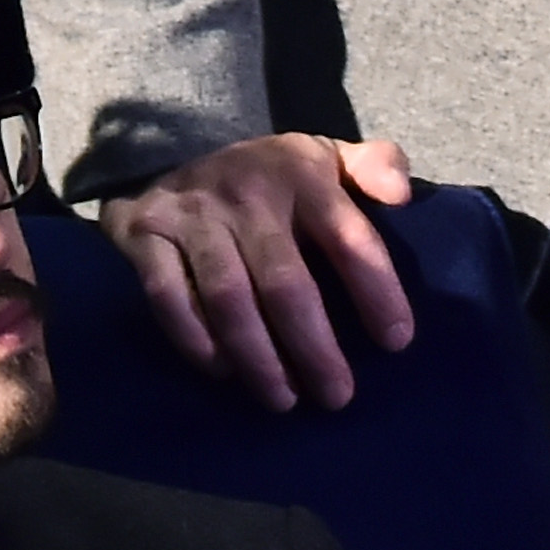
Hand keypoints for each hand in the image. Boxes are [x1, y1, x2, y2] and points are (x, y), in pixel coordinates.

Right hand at [105, 133, 418, 411]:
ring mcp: (193, 214)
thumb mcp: (327, 154)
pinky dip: (194, 339)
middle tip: (337, 396)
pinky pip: (168, 296)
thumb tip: (403, 197)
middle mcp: (247, 194)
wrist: (171, 150)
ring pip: (228, 297)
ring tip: (284, 399)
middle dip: (314, 347)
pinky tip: (223, 372)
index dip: (375, 291)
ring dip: (258, 357)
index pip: (347, 237)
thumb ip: (377, 165)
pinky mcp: (146, 234)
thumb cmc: (271, 175)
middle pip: (285, 282)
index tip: (397, 342)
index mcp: (303, 174)